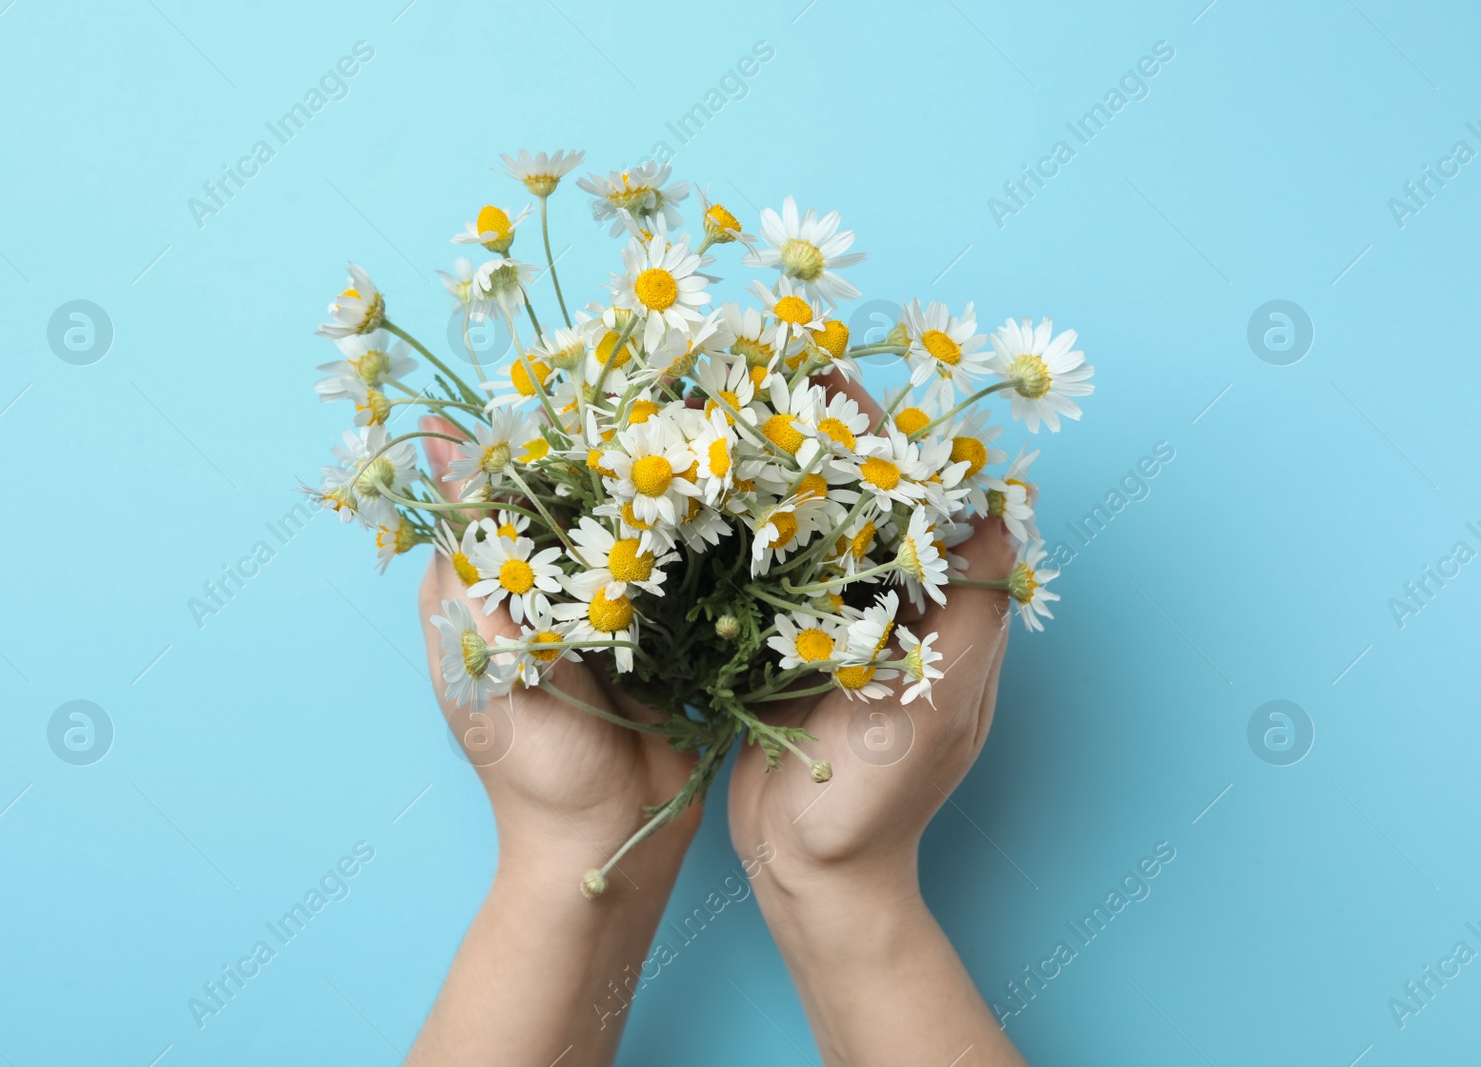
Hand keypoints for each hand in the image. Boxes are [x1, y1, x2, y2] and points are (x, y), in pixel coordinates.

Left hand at [408, 418, 701, 1066]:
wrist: (610, 851)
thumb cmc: (531, 768)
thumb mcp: (483, 660)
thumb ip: (472, 559)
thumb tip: (442, 447)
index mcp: (490, 586)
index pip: (505, 483)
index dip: (534, 429)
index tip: (579, 370)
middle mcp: (549, 586)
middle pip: (577, 493)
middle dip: (612, 446)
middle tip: (664, 382)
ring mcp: (611, 608)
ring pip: (633, 522)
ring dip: (663, 482)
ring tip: (709, 419)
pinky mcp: (667, 631)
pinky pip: (681, 570)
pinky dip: (701, 537)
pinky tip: (737, 493)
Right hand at [725, 378, 1026, 1066]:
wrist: (812, 870)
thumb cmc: (885, 795)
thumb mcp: (941, 699)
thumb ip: (974, 608)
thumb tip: (1005, 509)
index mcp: (946, 613)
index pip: (928, 503)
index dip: (896, 441)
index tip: (852, 387)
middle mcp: (895, 610)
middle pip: (867, 503)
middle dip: (830, 440)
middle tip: (782, 374)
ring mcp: (836, 629)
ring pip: (815, 531)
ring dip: (784, 474)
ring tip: (738, 409)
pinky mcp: (784, 649)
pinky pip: (771, 577)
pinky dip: (748, 533)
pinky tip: (708, 491)